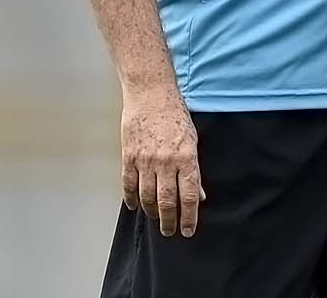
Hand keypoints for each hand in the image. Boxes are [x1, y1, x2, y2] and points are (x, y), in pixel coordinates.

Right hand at [121, 90, 203, 237]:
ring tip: (156, 219)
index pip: (188, 196)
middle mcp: (166, 161)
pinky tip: (135, 206)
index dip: (188, 217)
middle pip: (167, 201)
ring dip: (151, 212)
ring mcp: (145, 160)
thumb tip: (198, 195)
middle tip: (170, 231)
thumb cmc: (175, 114)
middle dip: (169, 221)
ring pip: (147, 197)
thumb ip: (194, 169)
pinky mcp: (129, 156)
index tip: (188, 230)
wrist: (151, 94)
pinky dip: (131, 199)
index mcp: (186, 157)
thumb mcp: (192, 139)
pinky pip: (129, 185)